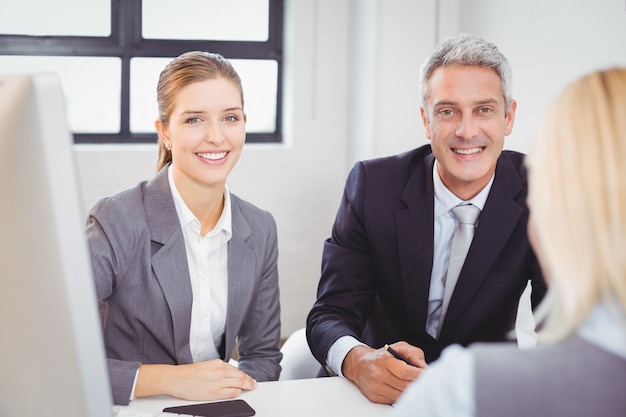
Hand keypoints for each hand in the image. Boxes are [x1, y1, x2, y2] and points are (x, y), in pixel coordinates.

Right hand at [135, 359, 256, 400]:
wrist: (176, 378)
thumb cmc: (188, 374)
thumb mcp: (206, 366)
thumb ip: (218, 369)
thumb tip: (229, 374)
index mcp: (218, 363)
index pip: (236, 369)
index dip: (244, 375)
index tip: (248, 377)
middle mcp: (220, 370)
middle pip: (241, 376)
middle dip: (249, 380)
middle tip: (254, 384)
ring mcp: (219, 381)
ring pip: (239, 383)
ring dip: (247, 386)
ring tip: (251, 388)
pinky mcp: (215, 392)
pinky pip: (232, 392)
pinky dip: (238, 392)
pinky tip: (239, 392)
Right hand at [342, 341, 426, 403]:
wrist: (360, 365)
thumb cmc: (382, 356)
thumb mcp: (398, 347)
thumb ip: (413, 354)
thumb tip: (424, 368)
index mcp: (384, 360)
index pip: (404, 371)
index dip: (418, 375)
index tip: (427, 375)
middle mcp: (378, 374)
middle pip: (404, 386)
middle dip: (417, 385)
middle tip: (425, 382)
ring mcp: (375, 387)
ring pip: (400, 396)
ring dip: (411, 392)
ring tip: (416, 386)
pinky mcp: (374, 397)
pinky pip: (394, 400)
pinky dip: (402, 396)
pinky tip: (404, 390)